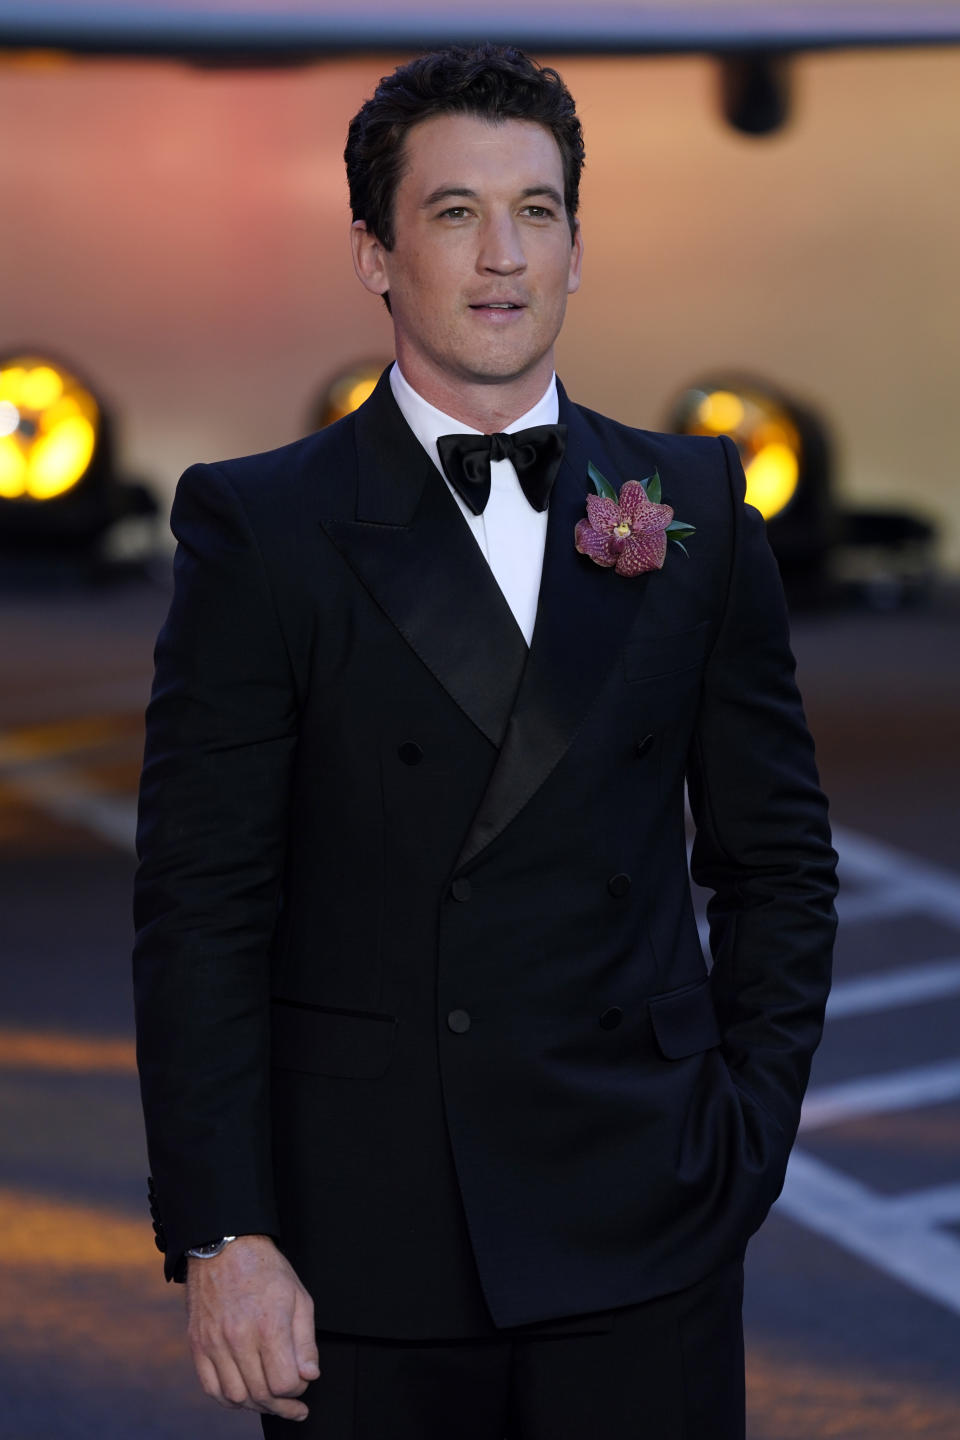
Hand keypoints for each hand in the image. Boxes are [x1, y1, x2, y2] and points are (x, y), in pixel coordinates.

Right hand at [185, 1233, 319, 1420]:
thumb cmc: (266, 1269)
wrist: (224, 1245)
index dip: (298, 1389)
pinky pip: (211, 1388)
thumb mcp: (298, 1296)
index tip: (302, 1381)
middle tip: (292, 1405)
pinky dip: (228, 1400)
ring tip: (270, 1400)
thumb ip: (305, 1341)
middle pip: (260, 1394)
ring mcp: (214, 1343)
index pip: (284, 1383)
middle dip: (281, 1405)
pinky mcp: (198, 1345)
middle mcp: (239, 1337)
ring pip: (235, 1397)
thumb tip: (309, 1376)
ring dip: (256, 1406)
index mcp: (268, 1324)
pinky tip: (244, 1395)